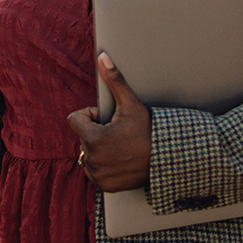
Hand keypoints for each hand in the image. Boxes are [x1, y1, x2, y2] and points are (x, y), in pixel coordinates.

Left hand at [67, 52, 150, 191]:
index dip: (90, 116)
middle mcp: (91, 158)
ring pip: (87, 154)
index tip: (106, 119)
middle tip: (119, 134)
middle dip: (96, 133)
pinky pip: (94, 171)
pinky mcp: (104, 185)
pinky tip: (120, 160)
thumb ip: (114, 80)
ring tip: (120, 148)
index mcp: (92, 138)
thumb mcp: (131, 105)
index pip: (74, 119)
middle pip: (82, 136)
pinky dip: (103, 166)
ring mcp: (97, 174)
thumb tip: (102, 57)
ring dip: (98, 149)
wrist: (168, 160)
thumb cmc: (150, 132)